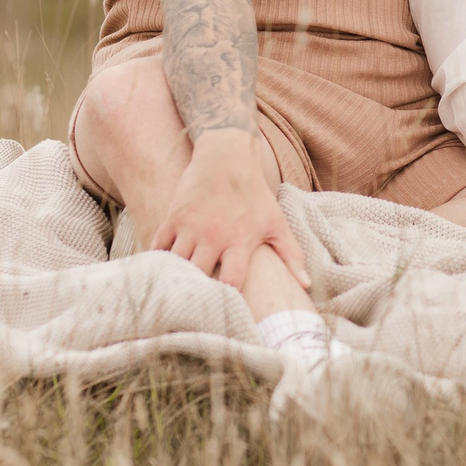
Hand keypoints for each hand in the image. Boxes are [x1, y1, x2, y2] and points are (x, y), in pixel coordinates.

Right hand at [149, 129, 310, 291]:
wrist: (227, 157)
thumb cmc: (254, 194)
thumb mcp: (276, 222)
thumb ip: (291, 254)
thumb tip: (306, 284)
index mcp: (239, 240)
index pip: (231, 280)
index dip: (228, 297)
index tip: (226, 309)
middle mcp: (213, 235)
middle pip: (198, 274)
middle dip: (197, 291)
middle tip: (196, 305)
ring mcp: (190, 226)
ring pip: (175, 263)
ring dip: (176, 277)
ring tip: (178, 292)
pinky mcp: (173, 217)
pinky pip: (159, 246)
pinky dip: (158, 260)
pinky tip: (161, 271)